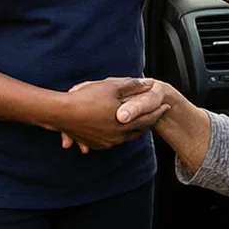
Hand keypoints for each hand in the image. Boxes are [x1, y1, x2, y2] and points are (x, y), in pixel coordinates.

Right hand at [53, 77, 168, 152]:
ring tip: (135, 123)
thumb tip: (149, 83)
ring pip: (124, 138)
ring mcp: (106, 143)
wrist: (62, 113)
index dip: (158, 112)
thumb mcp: (112, 87)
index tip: (166, 107)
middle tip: (154, 116)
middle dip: (147, 123)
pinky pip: (109, 141)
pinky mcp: (94, 144)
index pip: (148, 119)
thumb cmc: (87, 98)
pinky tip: (114, 130)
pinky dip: (114, 135)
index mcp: (125, 123)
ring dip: (131, 130)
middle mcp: (118, 137)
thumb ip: (133, 85)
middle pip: (138, 131)